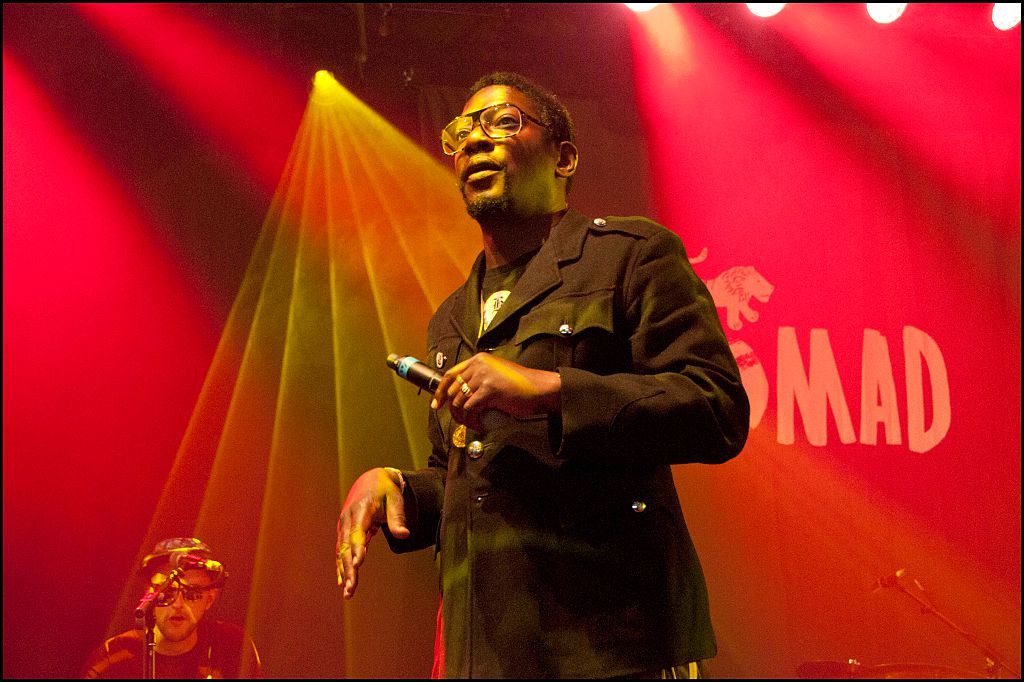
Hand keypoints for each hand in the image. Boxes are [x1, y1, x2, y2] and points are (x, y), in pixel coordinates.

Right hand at [335, 467, 408, 598]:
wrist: (370, 479)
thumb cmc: (385, 490)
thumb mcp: (395, 499)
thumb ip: (397, 518)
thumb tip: (404, 535)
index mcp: (360, 510)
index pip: (357, 532)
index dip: (357, 548)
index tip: (358, 564)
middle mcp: (348, 519)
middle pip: (347, 547)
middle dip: (349, 569)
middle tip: (351, 589)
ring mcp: (344, 526)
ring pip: (342, 552)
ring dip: (344, 572)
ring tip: (348, 593)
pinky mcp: (344, 532)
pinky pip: (342, 551)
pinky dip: (342, 566)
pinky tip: (343, 583)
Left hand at [430, 353, 560, 430]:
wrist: (540, 389)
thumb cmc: (521, 386)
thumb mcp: (496, 374)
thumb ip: (481, 378)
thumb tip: (462, 394)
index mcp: (479, 359)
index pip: (451, 374)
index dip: (440, 391)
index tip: (437, 404)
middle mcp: (479, 365)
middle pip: (453, 390)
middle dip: (451, 409)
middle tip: (459, 420)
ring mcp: (484, 376)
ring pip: (460, 401)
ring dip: (462, 418)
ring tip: (472, 424)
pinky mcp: (489, 390)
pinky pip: (470, 409)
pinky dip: (472, 421)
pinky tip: (479, 425)